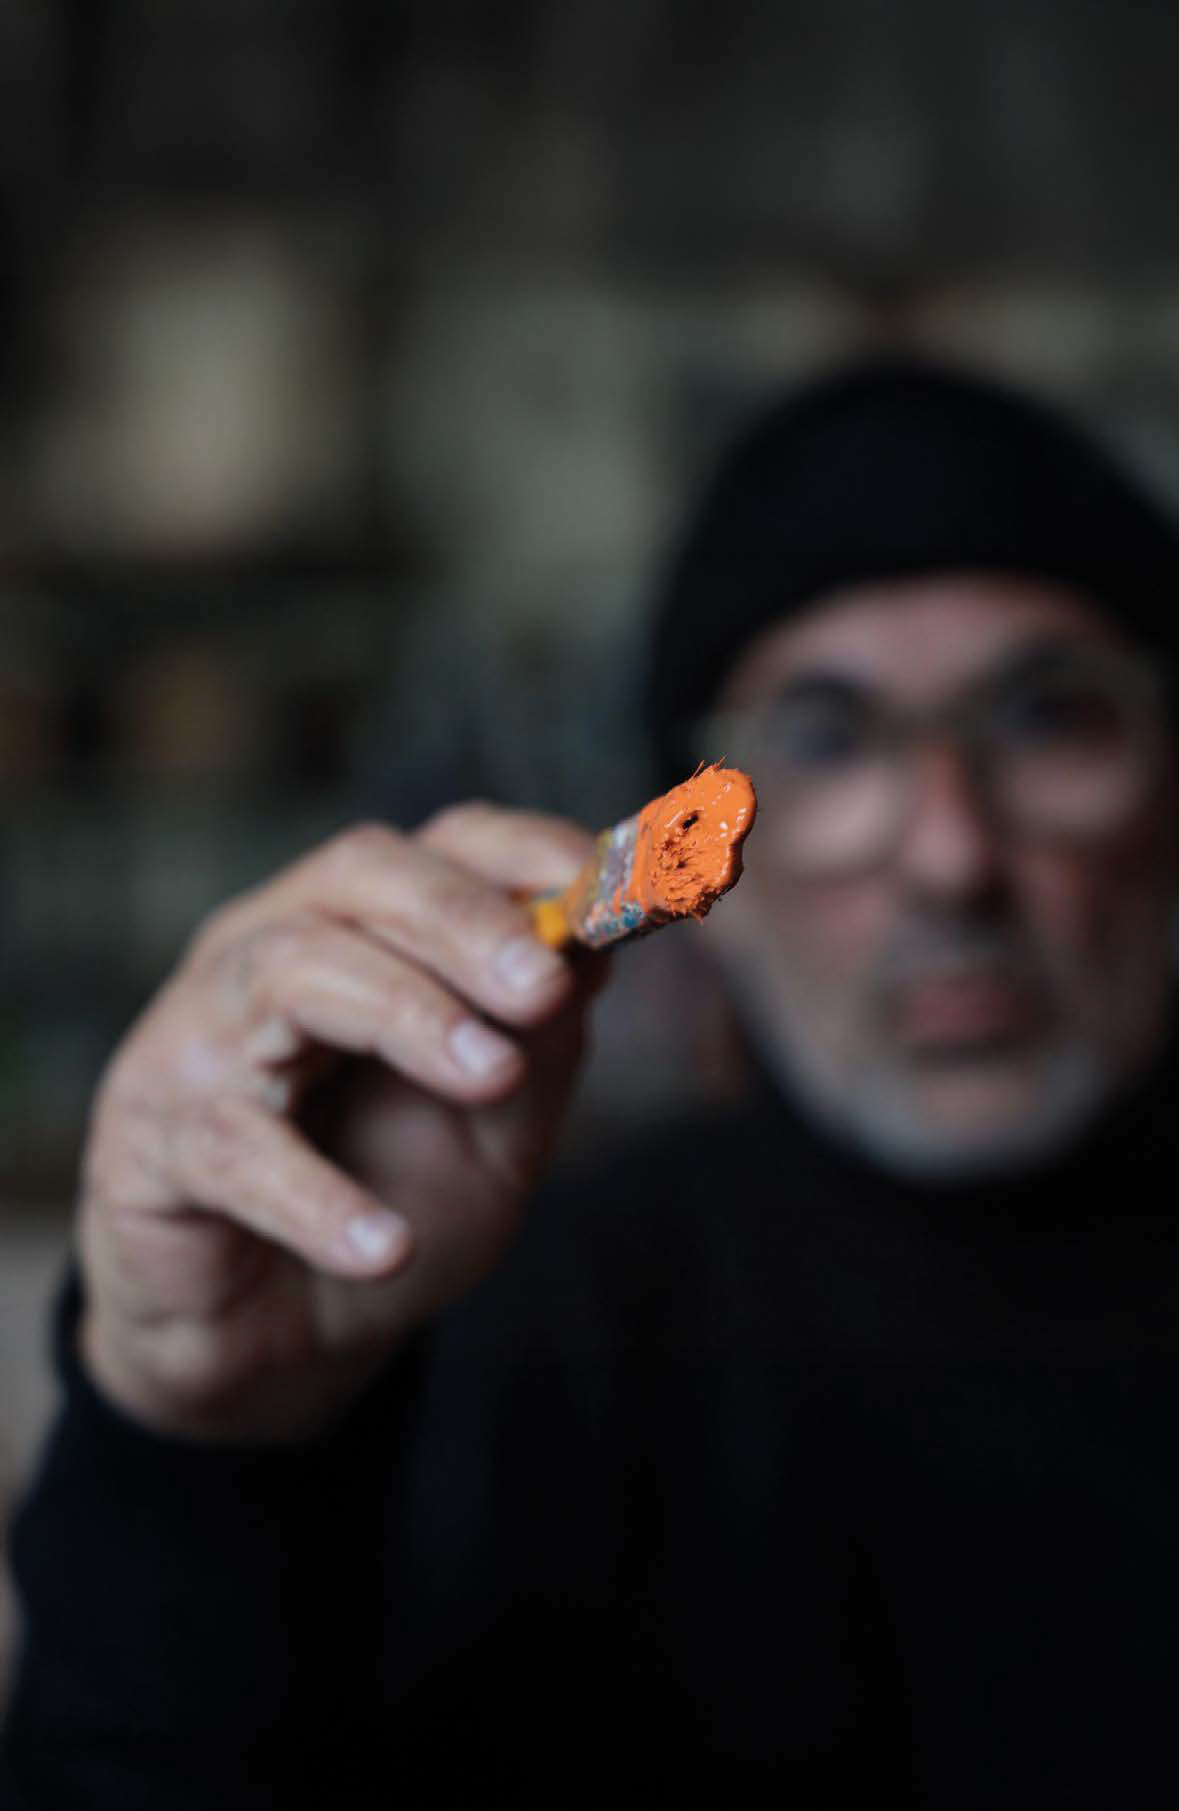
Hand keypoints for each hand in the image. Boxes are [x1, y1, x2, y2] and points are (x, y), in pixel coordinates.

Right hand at [77, 805, 605, 1441]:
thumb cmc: (391, 1198)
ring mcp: (198, 1036)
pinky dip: (317, 1196)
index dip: (524, 852)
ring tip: (489, 1072)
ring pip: (290, 970)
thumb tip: (598, 944)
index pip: (438, 847)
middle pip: (361, 879)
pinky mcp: (150, 1142)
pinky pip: (234, 1148)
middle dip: (465, 922)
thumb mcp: (495, 1123)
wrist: (284, 1338)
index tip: (609, 889)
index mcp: (363, 930)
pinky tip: (387, 1246)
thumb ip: (537, 1039)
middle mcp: (270, 951)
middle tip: (545, 987)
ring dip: (405, 1013)